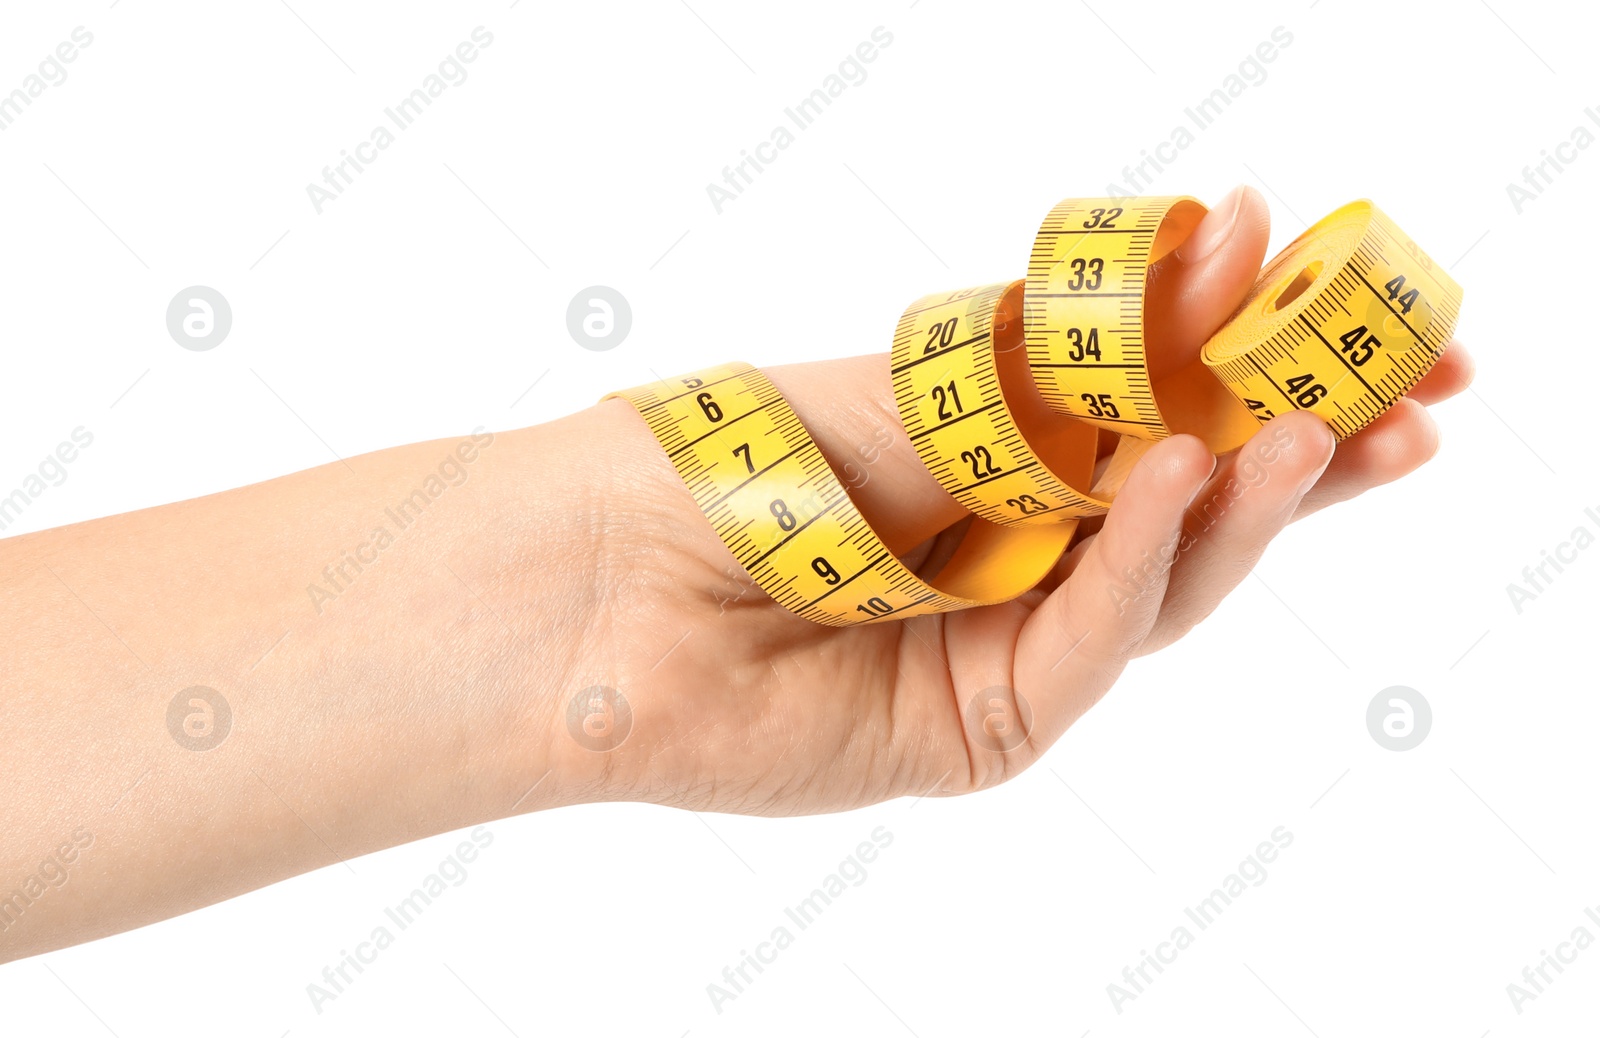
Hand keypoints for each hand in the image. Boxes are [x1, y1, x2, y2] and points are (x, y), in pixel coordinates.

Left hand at [554, 186, 1474, 814]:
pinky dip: (1140, 562)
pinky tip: (1183, 480)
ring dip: (1250, 505)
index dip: (1287, 378)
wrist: (598, 577)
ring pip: (1166, 589)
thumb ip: (1092, 341)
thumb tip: (1232, 233)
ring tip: (1314, 429)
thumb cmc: (746, 455)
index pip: (1181, 420)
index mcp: (1014, 464)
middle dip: (1312, 459)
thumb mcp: (942, 377)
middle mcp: (1025, 558)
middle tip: (1418, 401)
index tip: (1391, 329)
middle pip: (1199, 514)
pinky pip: (1089, 648)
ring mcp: (1010, 649)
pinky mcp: (984, 728)